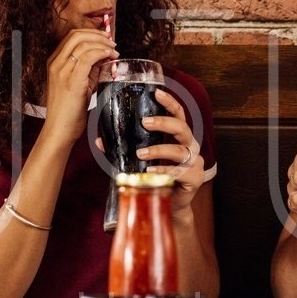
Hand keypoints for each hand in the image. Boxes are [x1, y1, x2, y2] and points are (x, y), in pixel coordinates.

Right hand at [41, 29, 117, 142]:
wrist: (60, 130)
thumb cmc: (69, 111)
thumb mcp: (79, 85)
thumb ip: (89, 70)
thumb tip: (104, 59)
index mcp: (54, 63)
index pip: (72, 37)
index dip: (91, 33)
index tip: (105, 38)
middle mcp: (56, 63)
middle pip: (76, 35)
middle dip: (98, 35)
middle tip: (112, 42)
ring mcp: (62, 70)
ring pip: (83, 43)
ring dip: (103, 44)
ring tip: (114, 51)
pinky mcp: (72, 79)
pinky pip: (88, 57)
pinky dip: (102, 53)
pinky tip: (110, 57)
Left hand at [138, 89, 204, 219]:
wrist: (171, 205)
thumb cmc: (157, 177)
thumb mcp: (141, 160)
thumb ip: (125, 149)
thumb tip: (101, 141)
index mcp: (179, 137)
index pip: (178, 113)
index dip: (169, 102)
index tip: (156, 93)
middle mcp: (190, 146)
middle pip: (182, 128)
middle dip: (163, 123)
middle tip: (144, 123)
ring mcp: (195, 162)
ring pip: (180, 151)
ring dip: (159, 150)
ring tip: (141, 154)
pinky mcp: (195, 178)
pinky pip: (181, 172)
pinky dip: (164, 171)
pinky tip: (150, 172)